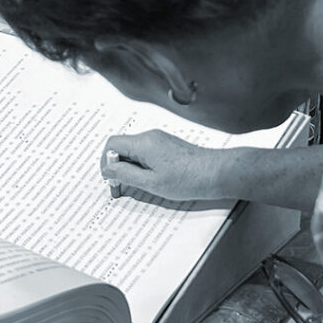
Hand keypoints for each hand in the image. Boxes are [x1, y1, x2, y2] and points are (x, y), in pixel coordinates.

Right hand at [100, 130, 222, 200]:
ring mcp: (159, 140)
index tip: (111, 178)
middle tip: (121, 186)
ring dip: (129, 167)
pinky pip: (144, 153)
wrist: (216, 173)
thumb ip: (126, 175)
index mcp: (144, 143)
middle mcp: (150, 137)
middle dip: (117, 166)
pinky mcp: (166, 146)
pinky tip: (149, 179)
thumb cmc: (189, 178)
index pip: (112, 144)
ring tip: (137, 185)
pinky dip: (140, 165)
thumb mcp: (152, 183)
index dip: (106, 162)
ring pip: (133, 151)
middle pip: (121, 146)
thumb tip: (108, 170)